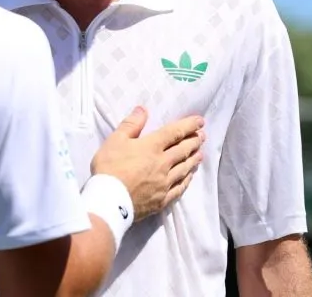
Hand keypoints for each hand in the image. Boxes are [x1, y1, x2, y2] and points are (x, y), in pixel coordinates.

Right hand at [89, 107, 204, 220]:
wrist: (108, 201)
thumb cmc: (109, 167)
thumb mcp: (115, 140)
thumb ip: (131, 124)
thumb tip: (143, 109)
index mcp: (152, 146)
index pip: (174, 132)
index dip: (189, 125)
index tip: (200, 121)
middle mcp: (163, 163)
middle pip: (183, 150)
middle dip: (194, 142)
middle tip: (202, 137)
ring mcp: (164, 183)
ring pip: (184, 169)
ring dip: (193, 160)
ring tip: (200, 154)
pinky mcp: (162, 200)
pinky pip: (179, 188)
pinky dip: (186, 180)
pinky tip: (189, 177)